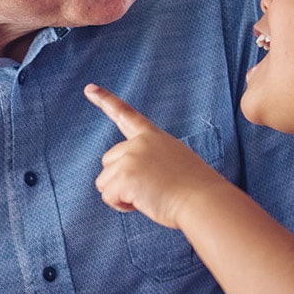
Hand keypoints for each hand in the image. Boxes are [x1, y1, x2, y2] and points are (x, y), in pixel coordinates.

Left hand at [84, 83, 223, 229]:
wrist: (203, 201)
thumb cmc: (194, 190)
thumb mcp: (173, 163)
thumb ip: (149, 160)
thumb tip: (132, 178)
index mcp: (153, 137)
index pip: (126, 115)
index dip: (105, 100)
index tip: (89, 88)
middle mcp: (139, 143)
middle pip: (108, 162)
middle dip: (120, 179)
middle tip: (149, 189)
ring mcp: (131, 157)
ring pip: (105, 182)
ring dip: (120, 194)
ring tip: (149, 197)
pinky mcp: (125, 176)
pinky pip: (108, 197)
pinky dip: (120, 205)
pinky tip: (143, 203)